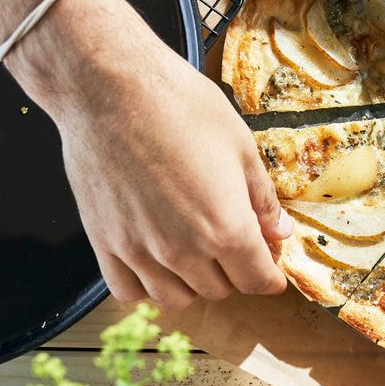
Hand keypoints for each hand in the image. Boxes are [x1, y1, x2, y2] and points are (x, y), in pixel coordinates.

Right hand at [10, 0, 290, 309]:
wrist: (110, 87)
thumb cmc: (179, 104)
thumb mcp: (239, 144)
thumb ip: (261, 198)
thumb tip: (280, 231)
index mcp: (226, 227)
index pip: (257, 280)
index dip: (270, 276)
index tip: (270, 267)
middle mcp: (183, 251)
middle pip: (220, 290)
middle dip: (234, 271)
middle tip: (232, 241)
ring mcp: (139, 251)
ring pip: (176, 298)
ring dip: (193, 283)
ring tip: (195, 252)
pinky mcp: (104, 243)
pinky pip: (129, 291)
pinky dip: (147, 285)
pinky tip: (154, 260)